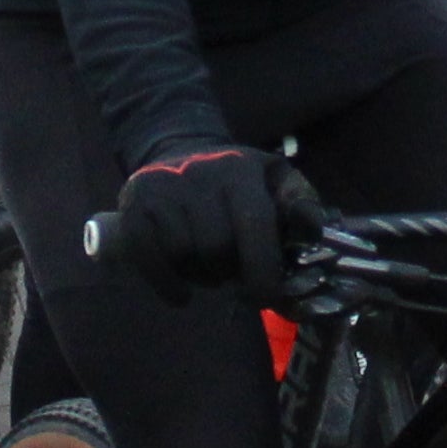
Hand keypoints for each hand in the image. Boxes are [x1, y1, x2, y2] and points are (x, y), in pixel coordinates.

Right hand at [100, 144, 321, 304]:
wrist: (180, 150)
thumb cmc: (238, 181)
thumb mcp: (276, 180)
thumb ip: (301, 205)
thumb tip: (312, 233)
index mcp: (240, 170)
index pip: (254, 224)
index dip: (263, 269)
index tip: (269, 297)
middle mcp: (198, 174)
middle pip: (217, 249)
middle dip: (230, 272)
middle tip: (235, 272)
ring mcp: (162, 189)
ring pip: (184, 257)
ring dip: (201, 277)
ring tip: (210, 267)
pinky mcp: (134, 207)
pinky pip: (150, 260)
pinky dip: (168, 284)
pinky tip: (182, 292)